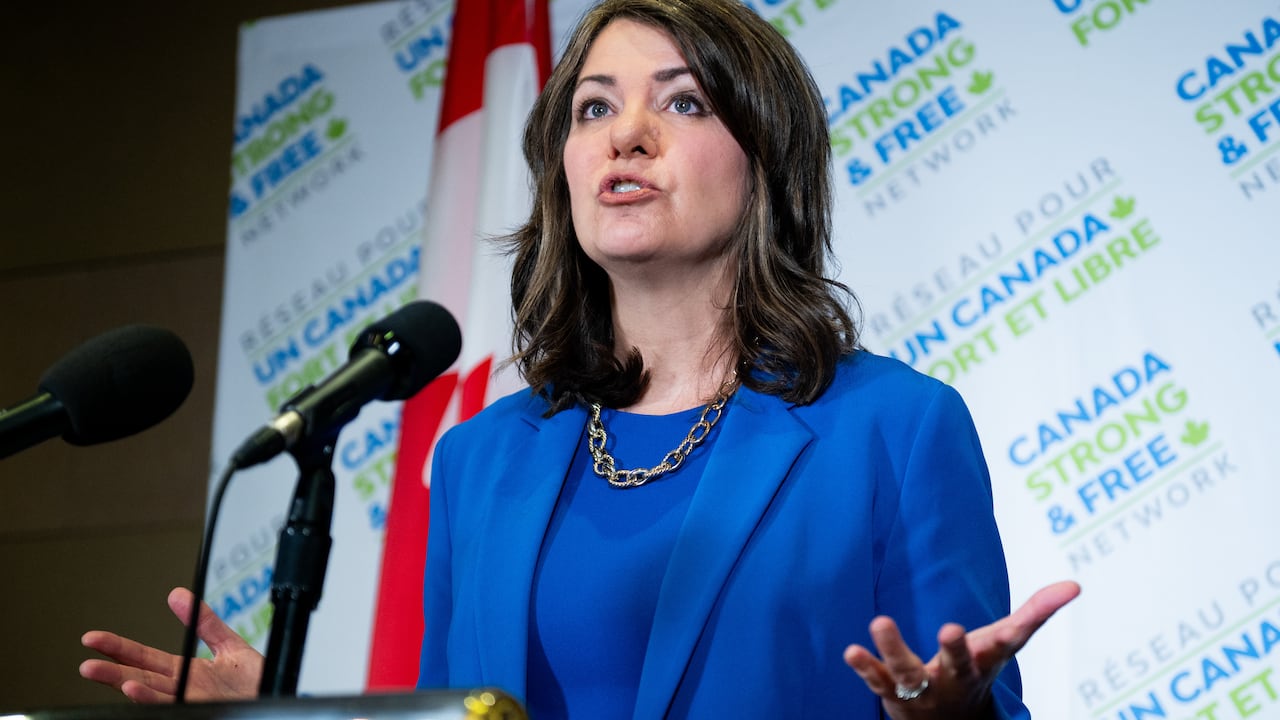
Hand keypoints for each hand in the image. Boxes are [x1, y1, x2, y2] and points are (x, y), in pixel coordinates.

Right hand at [80, 587, 262, 702]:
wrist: (279, 696)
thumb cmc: (257, 682)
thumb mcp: (230, 646)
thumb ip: (205, 622)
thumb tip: (178, 595)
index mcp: (186, 672)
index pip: (144, 659)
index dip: (119, 648)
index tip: (93, 639)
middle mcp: (184, 690)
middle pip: (140, 678)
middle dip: (111, 671)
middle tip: (85, 662)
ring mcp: (192, 702)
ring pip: (153, 695)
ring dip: (129, 686)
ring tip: (106, 675)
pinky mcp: (203, 710)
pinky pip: (174, 704)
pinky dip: (153, 699)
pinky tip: (138, 690)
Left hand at [843, 580, 1079, 718]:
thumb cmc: (976, 670)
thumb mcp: (1005, 642)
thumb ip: (1036, 612)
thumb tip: (1075, 584)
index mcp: (985, 662)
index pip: (1005, 645)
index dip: (1013, 630)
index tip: (1014, 614)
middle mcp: (956, 678)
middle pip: (956, 664)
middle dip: (955, 650)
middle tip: (950, 628)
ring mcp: (924, 689)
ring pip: (909, 671)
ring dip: (894, 649)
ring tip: (880, 621)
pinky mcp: (894, 693)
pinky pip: (878, 681)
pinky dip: (865, 667)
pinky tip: (851, 651)